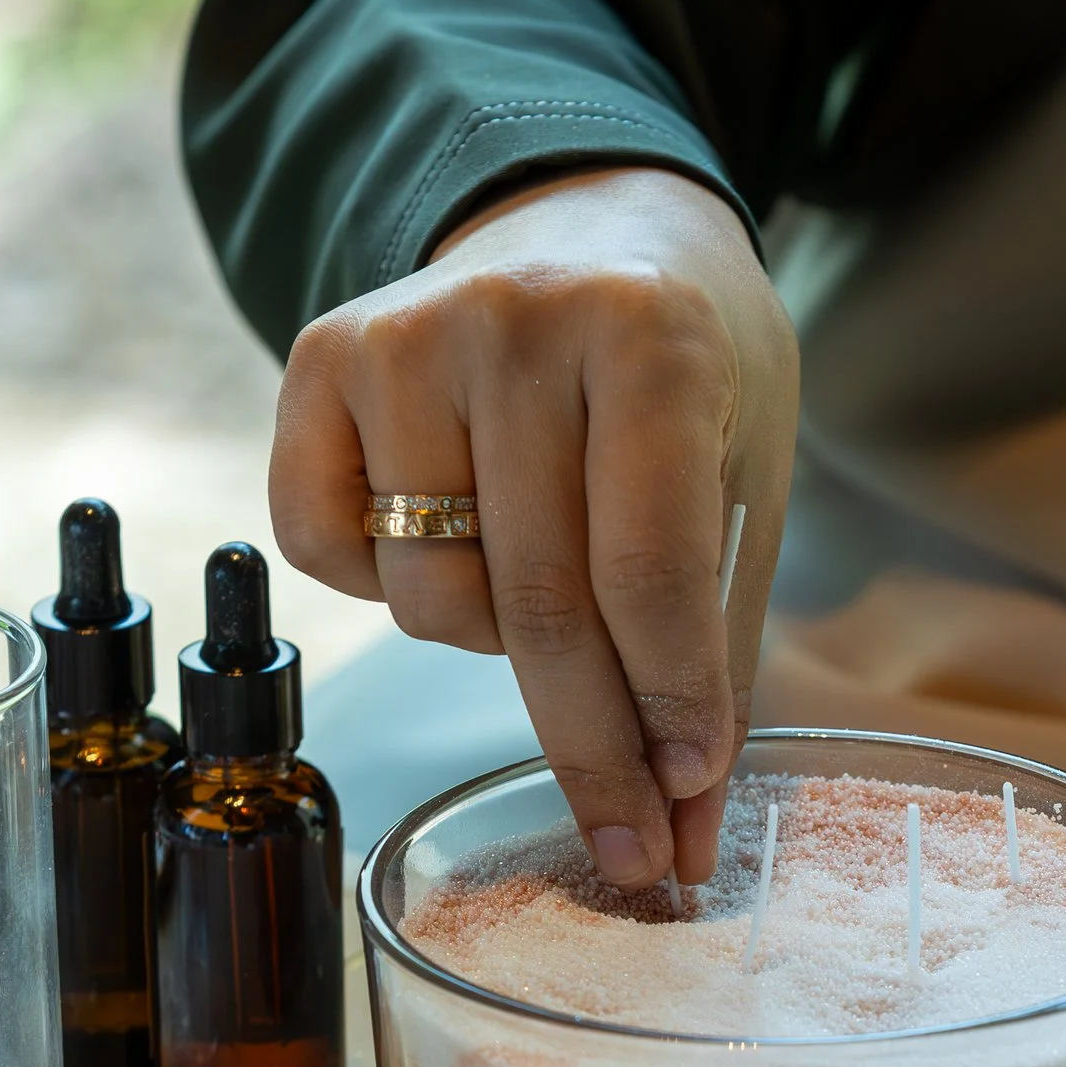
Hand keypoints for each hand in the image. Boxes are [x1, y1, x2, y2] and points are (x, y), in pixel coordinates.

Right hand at [271, 167, 797, 886]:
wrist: (597, 224)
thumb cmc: (688, 373)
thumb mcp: (742, 482)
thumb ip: (717, 655)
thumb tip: (687, 841)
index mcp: (651, 337)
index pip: (647, 571)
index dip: (667, 707)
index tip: (686, 797)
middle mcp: (516, 321)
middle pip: (537, 607)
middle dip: (592, 749)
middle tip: (628, 842)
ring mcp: (406, 333)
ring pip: (427, 596)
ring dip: (495, 647)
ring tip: (548, 584)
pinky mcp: (323, 357)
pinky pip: (328, 552)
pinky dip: (391, 588)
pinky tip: (453, 539)